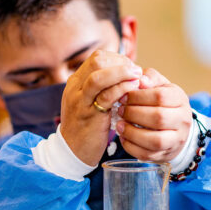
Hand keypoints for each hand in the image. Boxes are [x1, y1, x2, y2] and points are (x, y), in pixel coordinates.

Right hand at [60, 50, 142, 165]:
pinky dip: (122, 89)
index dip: (117, 59)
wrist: (72, 151)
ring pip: (98, 77)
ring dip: (122, 72)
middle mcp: (75, 88)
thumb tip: (126, 73)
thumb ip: (102, 87)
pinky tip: (133, 89)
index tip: (131, 69)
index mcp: (75, 82)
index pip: (97, 58)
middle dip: (120, 63)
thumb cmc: (86, 125)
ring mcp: (81, 101)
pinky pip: (106, 96)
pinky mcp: (90, 116)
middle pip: (96, 61)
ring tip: (137, 76)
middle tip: (136, 71)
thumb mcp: (89, 101)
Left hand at [116, 68, 191, 161]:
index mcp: (180, 99)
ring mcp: (176, 140)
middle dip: (134, 113)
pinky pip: (147, 155)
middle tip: (120, 110)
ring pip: (155, 140)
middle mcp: (182, 120)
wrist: (176, 128)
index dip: (138, 96)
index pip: (161, 96)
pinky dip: (131, 147)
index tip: (123, 96)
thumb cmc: (163, 103)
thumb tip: (140, 79)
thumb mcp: (160, 86)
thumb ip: (150, 78)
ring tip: (119, 125)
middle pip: (158, 118)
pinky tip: (123, 137)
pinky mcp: (165, 155)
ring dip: (132, 133)